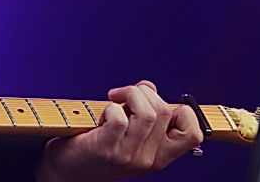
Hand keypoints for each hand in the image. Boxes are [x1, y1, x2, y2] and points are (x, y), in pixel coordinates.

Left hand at [37, 81, 203, 181]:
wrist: (65, 175)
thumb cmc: (96, 151)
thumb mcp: (128, 138)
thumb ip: (144, 115)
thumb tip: (149, 87)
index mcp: (160, 156)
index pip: (194, 134)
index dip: (184, 112)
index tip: (158, 103)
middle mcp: (149, 158)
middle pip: (167, 112)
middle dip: (145, 92)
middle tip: (124, 95)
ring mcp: (129, 155)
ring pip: (148, 112)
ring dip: (129, 94)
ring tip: (114, 99)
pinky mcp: (107, 148)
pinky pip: (119, 118)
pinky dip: (111, 107)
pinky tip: (101, 114)